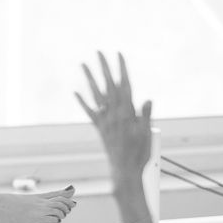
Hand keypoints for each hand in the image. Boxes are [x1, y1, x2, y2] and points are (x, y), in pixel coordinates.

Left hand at [76, 51, 152, 184]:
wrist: (125, 170)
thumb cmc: (140, 153)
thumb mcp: (147, 133)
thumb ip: (145, 115)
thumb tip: (147, 100)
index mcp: (127, 112)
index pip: (124, 85)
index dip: (121, 69)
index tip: (118, 54)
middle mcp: (113, 113)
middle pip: (108, 85)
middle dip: (104, 67)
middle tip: (99, 52)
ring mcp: (104, 120)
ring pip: (96, 95)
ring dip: (90, 79)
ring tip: (84, 64)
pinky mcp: (99, 128)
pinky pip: (90, 112)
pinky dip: (82, 101)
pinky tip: (75, 91)